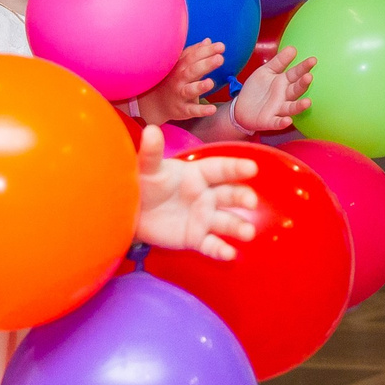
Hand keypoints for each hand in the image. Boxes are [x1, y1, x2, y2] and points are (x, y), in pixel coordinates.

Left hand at [133, 125, 261, 258]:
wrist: (132, 213)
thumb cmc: (144, 184)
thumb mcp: (147, 168)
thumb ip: (151, 152)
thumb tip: (151, 129)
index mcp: (199, 174)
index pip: (221, 169)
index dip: (236, 168)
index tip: (252, 168)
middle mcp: (207, 195)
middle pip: (230, 195)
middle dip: (243, 198)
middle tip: (251, 203)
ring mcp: (204, 218)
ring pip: (226, 222)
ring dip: (239, 227)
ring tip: (248, 233)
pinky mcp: (196, 238)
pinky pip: (211, 245)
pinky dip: (221, 250)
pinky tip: (230, 254)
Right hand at [136, 40, 222, 124]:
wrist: (155, 103)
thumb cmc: (173, 80)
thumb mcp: (181, 66)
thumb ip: (194, 53)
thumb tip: (208, 41)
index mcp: (181, 67)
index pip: (193, 57)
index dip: (206, 51)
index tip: (221, 46)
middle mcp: (179, 80)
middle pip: (192, 71)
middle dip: (206, 64)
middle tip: (220, 58)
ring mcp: (180, 95)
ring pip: (190, 90)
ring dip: (200, 87)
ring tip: (210, 83)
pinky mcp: (183, 110)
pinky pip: (192, 110)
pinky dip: (201, 110)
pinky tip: (212, 110)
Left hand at [231, 45, 315, 133]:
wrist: (240, 107)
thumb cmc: (257, 89)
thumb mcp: (265, 71)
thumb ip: (279, 61)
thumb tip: (293, 48)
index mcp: (283, 83)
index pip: (295, 74)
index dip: (304, 67)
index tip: (313, 60)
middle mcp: (284, 96)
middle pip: (295, 90)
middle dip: (303, 84)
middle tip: (308, 77)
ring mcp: (278, 109)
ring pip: (291, 108)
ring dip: (299, 106)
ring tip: (307, 102)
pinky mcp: (269, 121)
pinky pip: (277, 123)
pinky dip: (282, 122)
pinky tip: (288, 120)